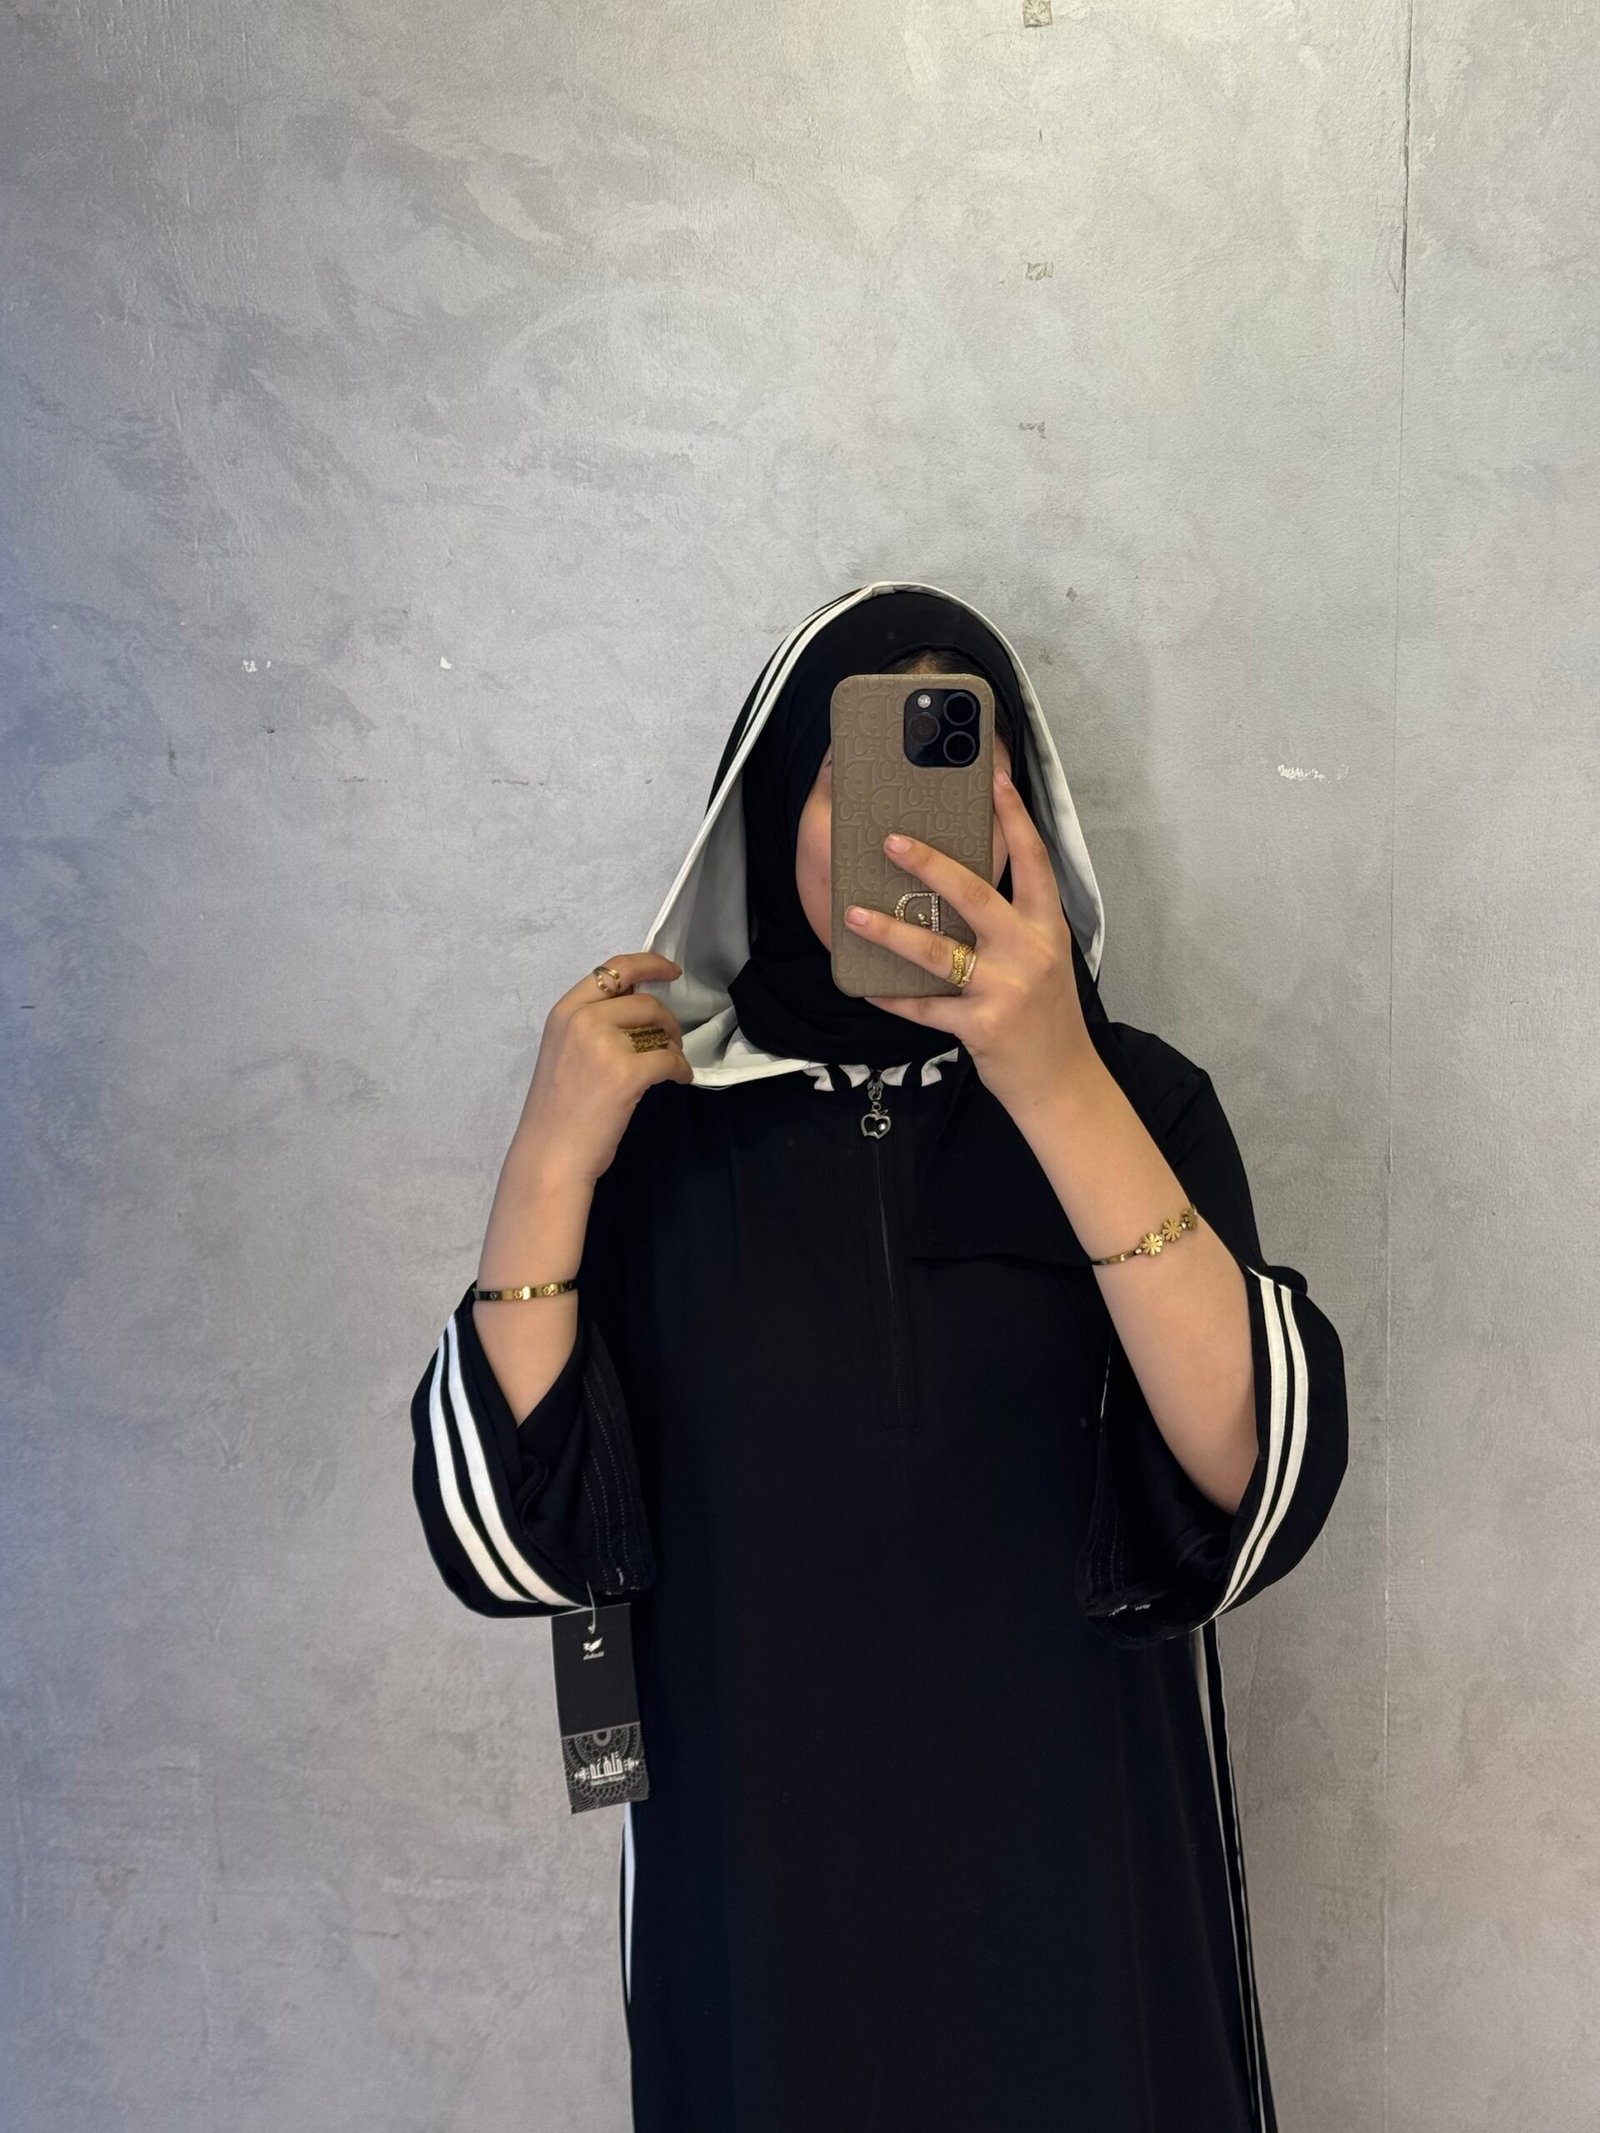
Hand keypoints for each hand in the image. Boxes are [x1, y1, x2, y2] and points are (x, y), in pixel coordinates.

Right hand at [513, 950, 692, 1186]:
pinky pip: (670, 1059)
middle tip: (671, 1041)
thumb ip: (593, 1023)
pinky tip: (679, 1079)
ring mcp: (604, 1045)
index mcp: (565, 1011)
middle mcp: (582, 1020)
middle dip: (666, 1020)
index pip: (613, 969)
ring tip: (671, 1064)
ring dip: (674, 1045)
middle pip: (644, 1000)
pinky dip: (682, 1069)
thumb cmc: (557, 1111)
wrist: (550, 1154)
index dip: (648, 964)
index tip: (670, 971)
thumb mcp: (565, 1050)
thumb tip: (639, 1006)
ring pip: (660, 1026)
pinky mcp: (626, 1073)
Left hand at [847, 767, 1098, 1120]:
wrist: (1063, 1082)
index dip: (1015, 818)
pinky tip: (865, 987)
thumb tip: (958, 892)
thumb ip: (1012, 927)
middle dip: (929, 864)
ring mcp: (1005, 989)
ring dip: (890, 931)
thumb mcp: (1043, 960)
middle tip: (890, 840)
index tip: (995, 778)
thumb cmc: (1046, 1017)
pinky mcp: (981, 1026)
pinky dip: (893, 997)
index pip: (1034, 861)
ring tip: (854, 913)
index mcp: (1047, 928)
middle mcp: (1029, 952)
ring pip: (937, 952)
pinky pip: (924, 1007)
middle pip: (974, 895)